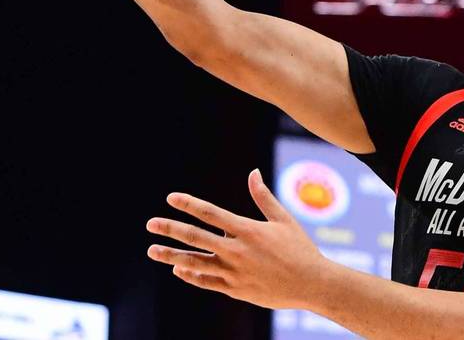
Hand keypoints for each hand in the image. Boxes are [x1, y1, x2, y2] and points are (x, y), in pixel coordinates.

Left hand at [145, 169, 326, 309]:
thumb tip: (253, 172)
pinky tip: (179, 269)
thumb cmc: (300, 249)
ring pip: (195, 263)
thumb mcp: (284, 220)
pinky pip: (206, 282)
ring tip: (152, 251)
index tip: (171, 198)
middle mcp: (237, 251)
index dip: (189, 204)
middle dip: (170, 229)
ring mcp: (234, 273)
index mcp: (248, 230)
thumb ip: (263, 197)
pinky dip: (191, 275)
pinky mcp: (235, 290)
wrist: (312, 284)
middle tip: (151, 224)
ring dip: (171, 256)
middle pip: (196, 237)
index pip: (211, 213)